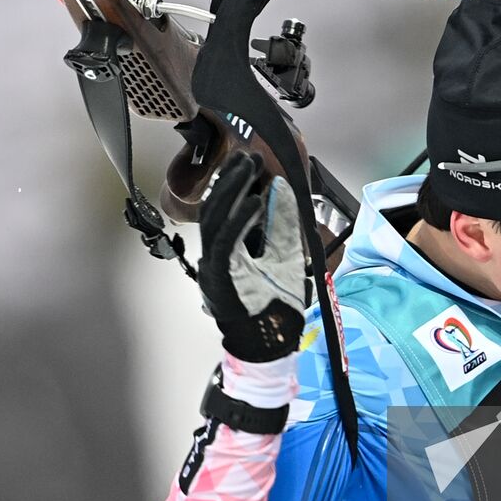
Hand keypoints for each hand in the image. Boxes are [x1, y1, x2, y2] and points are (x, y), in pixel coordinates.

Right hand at [197, 151, 308, 362]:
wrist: (272, 345)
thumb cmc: (276, 307)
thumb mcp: (286, 255)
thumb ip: (282, 224)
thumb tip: (281, 188)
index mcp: (228, 253)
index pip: (224, 210)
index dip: (232, 183)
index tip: (246, 160)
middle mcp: (216, 258)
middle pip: (215, 209)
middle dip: (230, 179)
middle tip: (246, 155)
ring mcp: (215, 268)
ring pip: (215, 220)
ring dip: (232, 191)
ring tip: (249, 168)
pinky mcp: (221, 278)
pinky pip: (226, 243)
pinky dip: (239, 220)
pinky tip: (255, 200)